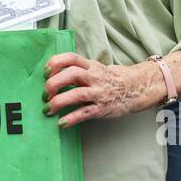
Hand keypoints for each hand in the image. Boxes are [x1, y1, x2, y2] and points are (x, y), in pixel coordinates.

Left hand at [42, 54, 162, 126]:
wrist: (135, 89)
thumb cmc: (110, 80)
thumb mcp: (95, 69)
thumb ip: (77, 70)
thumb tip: (52, 75)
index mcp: (90, 66)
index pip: (71, 58)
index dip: (55, 63)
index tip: (45, 72)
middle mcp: (94, 77)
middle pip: (71, 74)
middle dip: (54, 83)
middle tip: (44, 94)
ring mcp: (98, 93)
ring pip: (77, 94)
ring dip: (59, 101)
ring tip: (48, 109)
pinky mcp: (102, 108)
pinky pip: (85, 113)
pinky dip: (72, 118)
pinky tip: (61, 122)